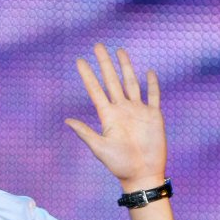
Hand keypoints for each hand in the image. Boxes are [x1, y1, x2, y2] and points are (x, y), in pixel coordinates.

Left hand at [65, 43, 166, 190]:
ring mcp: (138, 111)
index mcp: (108, 116)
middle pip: (112, 81)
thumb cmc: (119, 164)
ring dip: (126, 67)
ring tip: (119, 51)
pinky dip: (152, 84)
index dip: (87, 75)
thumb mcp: (99, 147)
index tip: (79, 61)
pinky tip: (149, 72)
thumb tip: (66, 120)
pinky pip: (154, 96)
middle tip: (98, 45)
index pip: (95, 90)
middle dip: (105, 64)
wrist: (142, 174)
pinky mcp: (154, 116)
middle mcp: (122, 110)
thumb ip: (85, 132)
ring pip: (131, 83)